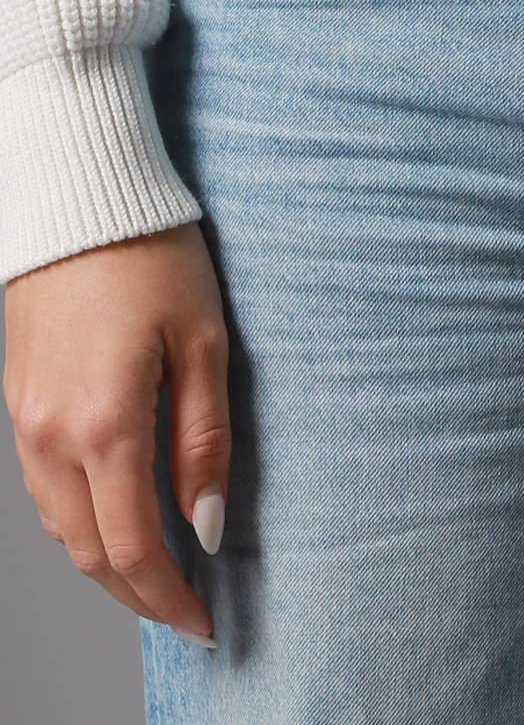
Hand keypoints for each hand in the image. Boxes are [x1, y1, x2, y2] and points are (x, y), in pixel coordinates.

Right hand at [3, 222, 230, 645]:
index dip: (169, 598)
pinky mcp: (18, 399)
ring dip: (105, 560)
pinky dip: (79, 519)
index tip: (205, 623)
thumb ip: (203, 441)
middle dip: (137, 594)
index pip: (133, 547)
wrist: (82, 197)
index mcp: (104, 423)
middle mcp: (52, 433)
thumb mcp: (204, 342)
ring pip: (59, 526)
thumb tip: (208, 526)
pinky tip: (114, 514)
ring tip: (158, 573)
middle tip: (185, 611)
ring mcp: (26, 419)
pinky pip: (43, 486)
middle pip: (89, 551)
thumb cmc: (154, 256)